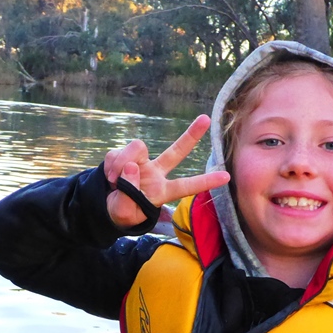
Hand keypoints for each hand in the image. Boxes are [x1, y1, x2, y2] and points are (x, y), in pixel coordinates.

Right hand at [104, 115, 229, 228]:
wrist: (105, 204)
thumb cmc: (121, 212)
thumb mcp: (124, 214)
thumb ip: (128, 195)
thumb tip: (132, 166)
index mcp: (162, 192)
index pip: (186, 186)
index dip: (205, 182)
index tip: (227, 176)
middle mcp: (156, 173)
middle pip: (176, 151)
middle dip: (191, 135)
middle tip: (207, 118)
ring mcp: (141, 162)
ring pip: (137, 149)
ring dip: (123, 162)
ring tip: (115, 180)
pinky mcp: (124, 155)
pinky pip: (117, 154)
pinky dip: (111, 166)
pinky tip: (110, 178)